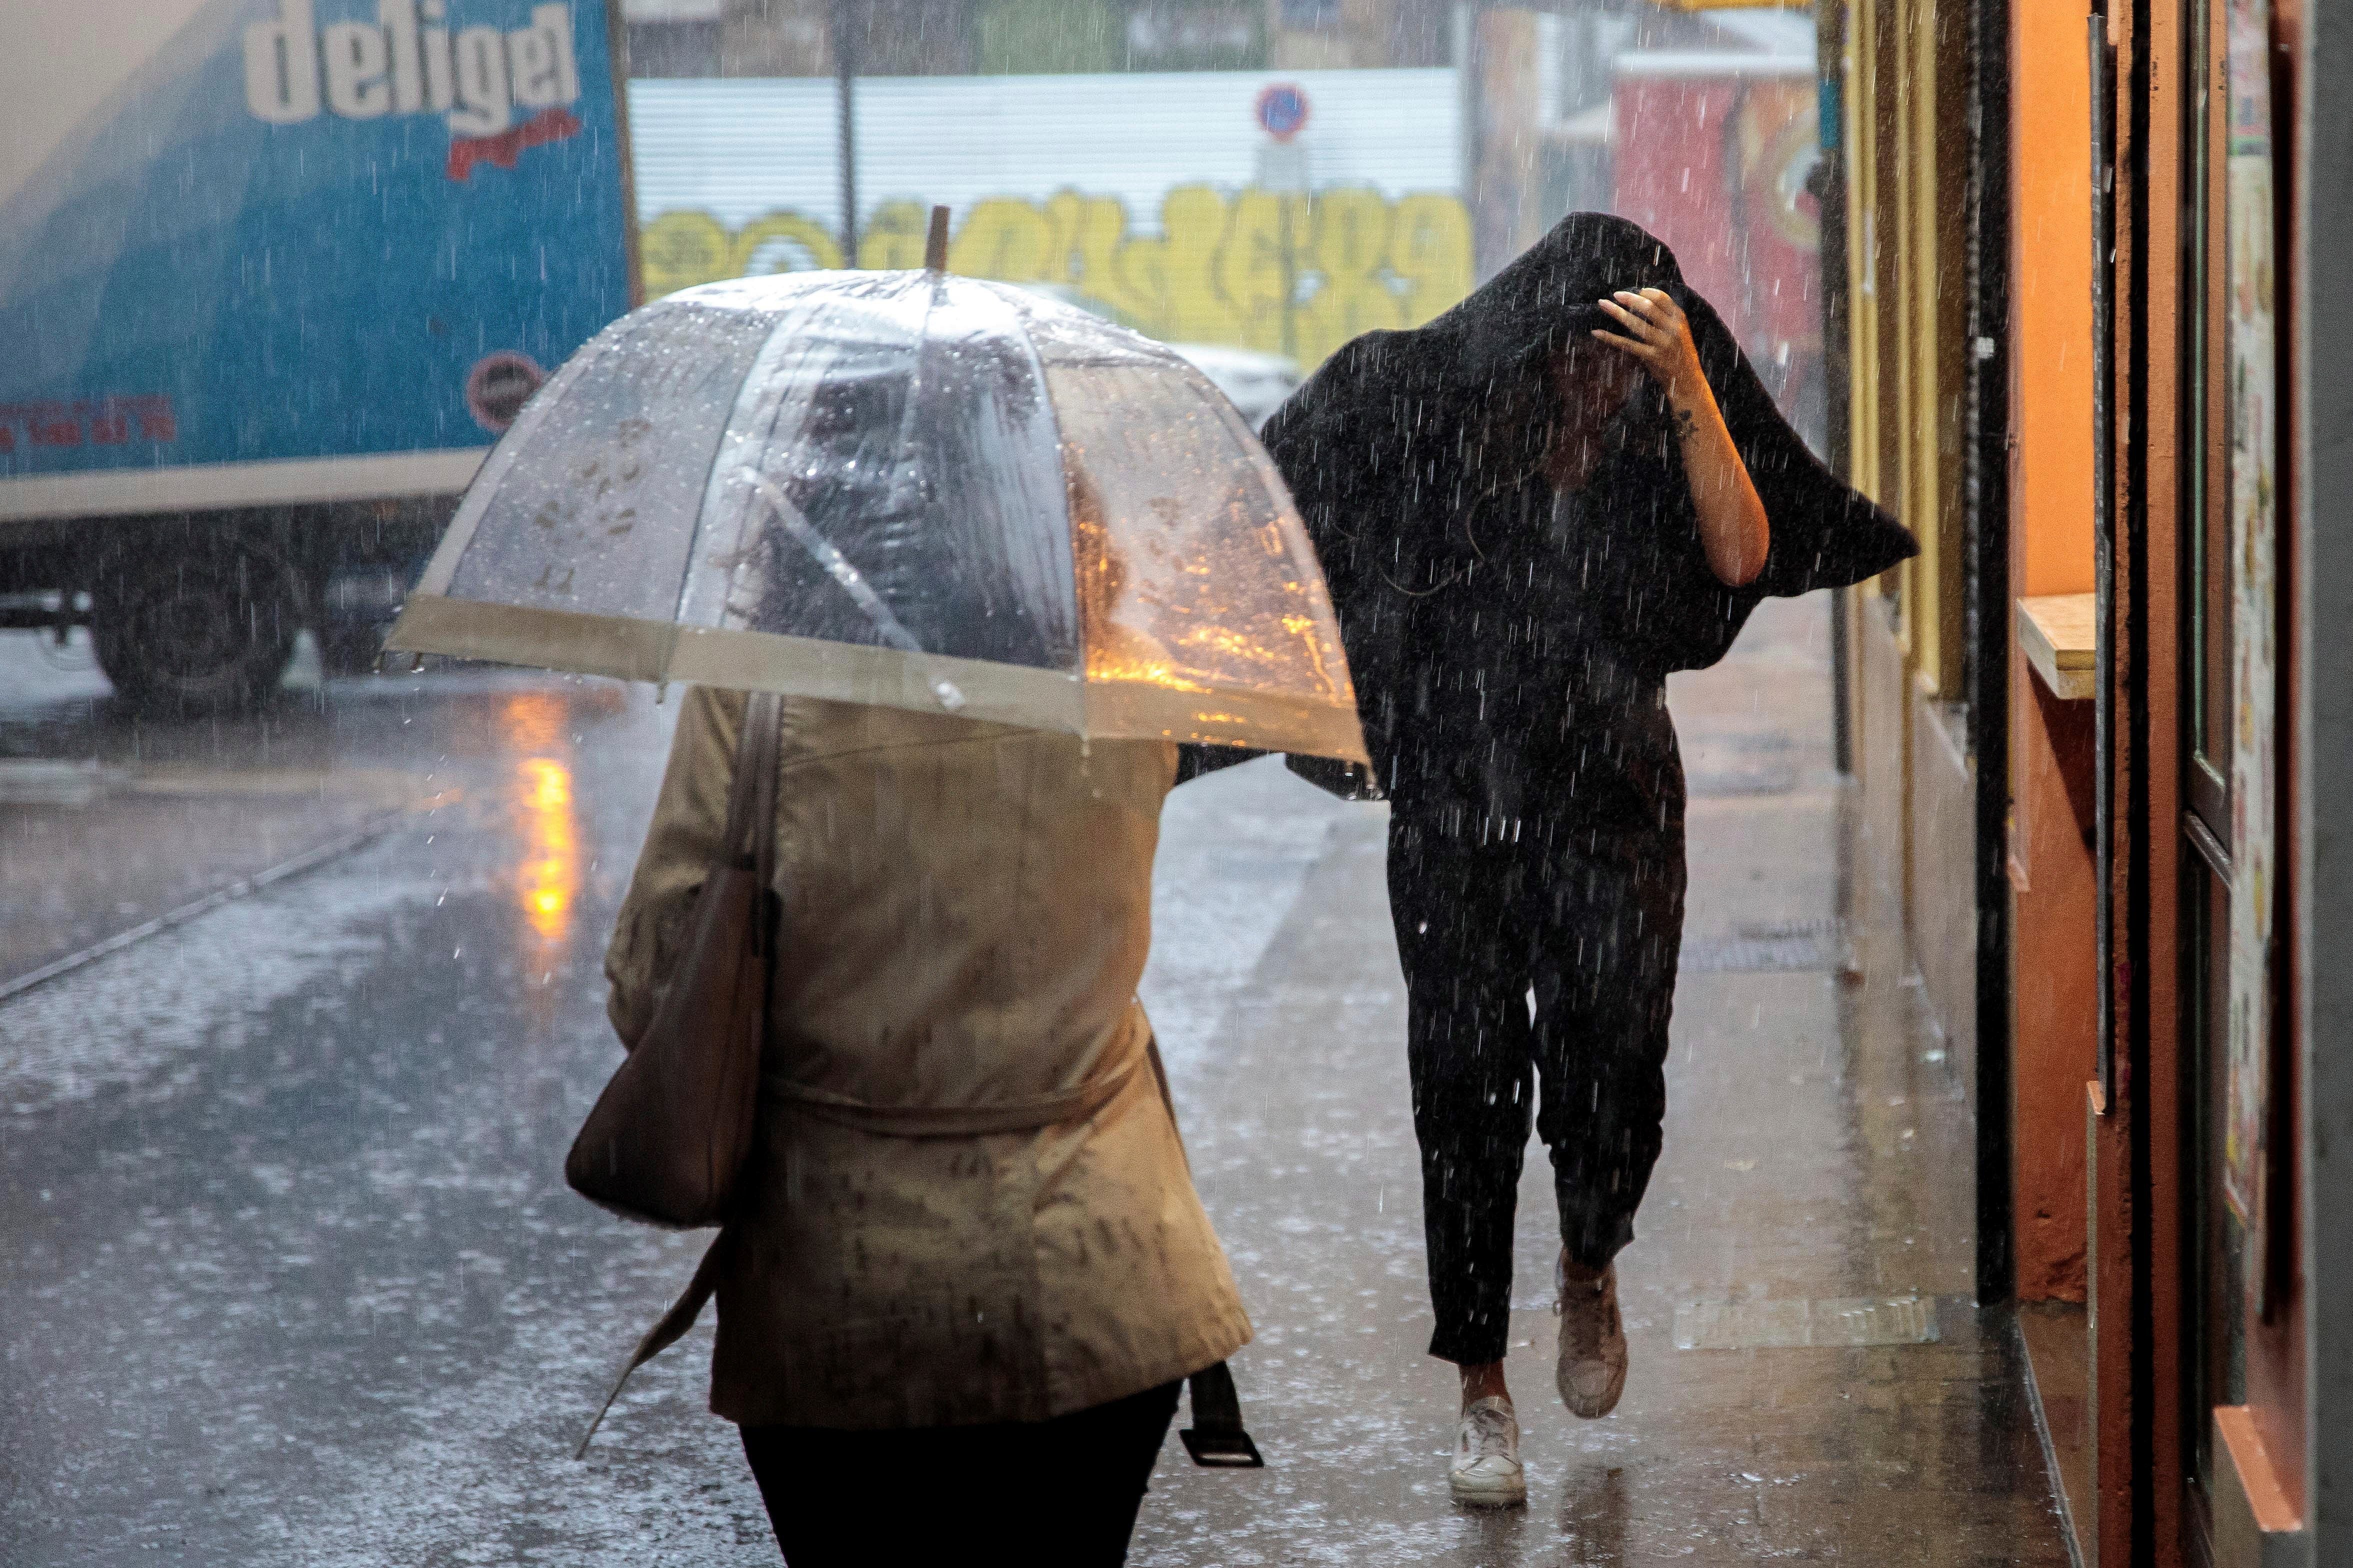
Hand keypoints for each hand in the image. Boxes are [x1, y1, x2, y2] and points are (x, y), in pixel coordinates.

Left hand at [1592, 289, 1705, 410]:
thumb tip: (1643, 300)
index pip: (1662, 298)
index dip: (1647, 292)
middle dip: (1629, 298)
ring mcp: (1662, 344)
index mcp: (1679, 319)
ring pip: (1635, 324)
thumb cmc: (1680, 354)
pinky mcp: (1651, 358)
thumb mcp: (1680, 332)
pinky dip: (1610, 338)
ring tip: (1603, 304)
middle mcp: (1672, 329)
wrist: (1688, 381)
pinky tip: (1597, 333)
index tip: (1635, 290)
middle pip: (1648, 307)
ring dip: (1616, 312)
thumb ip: (1667, 318)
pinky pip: (1626, 345)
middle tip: (1615, 294)